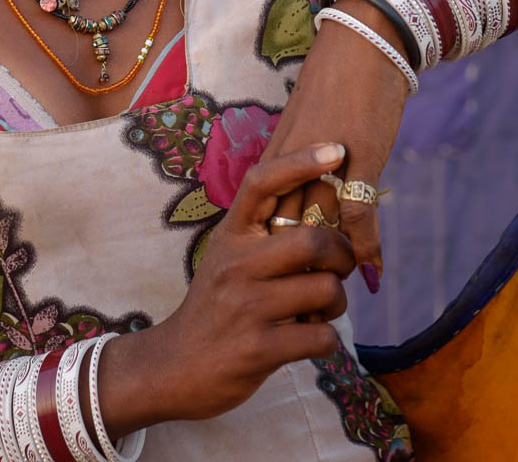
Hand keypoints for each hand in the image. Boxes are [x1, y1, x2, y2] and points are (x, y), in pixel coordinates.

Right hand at [97, 144, 355, 433]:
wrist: (174, 367)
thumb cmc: (214, 308)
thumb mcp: (226, 260)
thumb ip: (263, 237)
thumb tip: (323, 214)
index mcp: (230, 237)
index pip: (261, 182)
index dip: (301, 161)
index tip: (336, 149)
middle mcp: (236, 265)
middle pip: (313, 241)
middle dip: (342, 255)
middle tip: (341, 267)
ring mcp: (247, 308)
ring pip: (326, 290)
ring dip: (337, 302)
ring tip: (322, 310)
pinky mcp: (260, 349)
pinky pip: (323, 337)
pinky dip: (328, 339)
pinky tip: (312, 339)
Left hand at [262, 0, 409, 293]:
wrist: (361, 44)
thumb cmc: (338, 83)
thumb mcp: (312, 131)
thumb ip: (304, 167)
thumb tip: (306, 200)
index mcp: (277, 161)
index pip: (265, 223)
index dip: (268, 261)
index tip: (270, 293)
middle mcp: (293, 168)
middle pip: (284, 235)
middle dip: (289, 278)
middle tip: (293, 317)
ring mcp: (324, 167)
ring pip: (317, 232)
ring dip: (327, 271)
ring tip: (331, 307)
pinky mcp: (357, 162)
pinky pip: (358, 216)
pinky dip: (366, 248)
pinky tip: (372, 275)